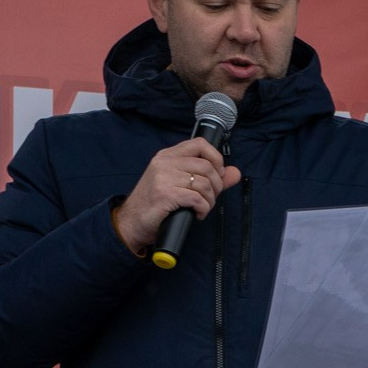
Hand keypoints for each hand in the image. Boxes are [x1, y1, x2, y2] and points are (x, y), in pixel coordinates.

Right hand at [114, 135, 239, 256]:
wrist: (131, 222)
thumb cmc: (156, 204)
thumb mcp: (181, 185)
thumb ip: (210, 178)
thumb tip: (235, 173)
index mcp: (167, 156)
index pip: (200, 144)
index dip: (216, 159)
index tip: (218, 175)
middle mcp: (164, 163)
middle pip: (207, 167)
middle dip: (216, 186)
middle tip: (209, 198)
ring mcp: (163, 177)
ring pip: (204, 184)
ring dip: (210, 200)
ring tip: (201, 207)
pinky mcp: (165, 194)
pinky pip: (197, 199)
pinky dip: (203, 209)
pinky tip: (196, 213)